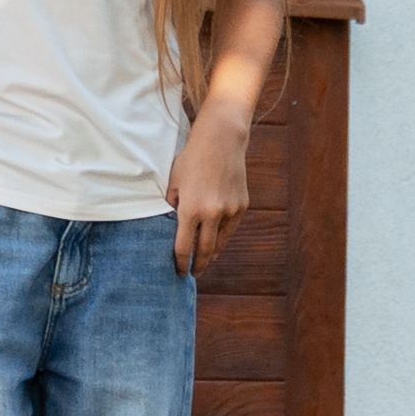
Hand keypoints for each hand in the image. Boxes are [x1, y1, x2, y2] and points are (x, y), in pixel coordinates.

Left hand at [170, 114, 253, 277]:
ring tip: (205, 261)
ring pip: (220, 241)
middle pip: (204, 250)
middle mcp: (212, 213)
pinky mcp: (242, 206)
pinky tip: (217, 243)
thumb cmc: (191, 159)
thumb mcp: (174, 182)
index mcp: (190, 210)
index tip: (179, 271)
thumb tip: (172, 226)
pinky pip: (230, 228)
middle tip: (193, 274)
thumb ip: (173, 206)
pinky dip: (223, 236)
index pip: (184, 247)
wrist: (221, 141)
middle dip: (198, 265)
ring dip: (212, 253)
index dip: (181, 263)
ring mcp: (229, 211)